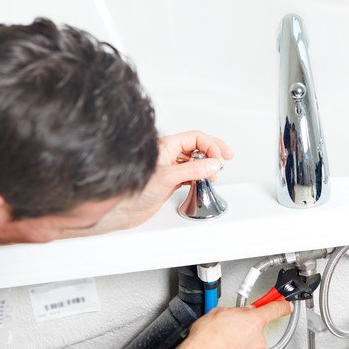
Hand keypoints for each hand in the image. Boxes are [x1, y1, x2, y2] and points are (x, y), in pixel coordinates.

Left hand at [99, 130, 233, 231]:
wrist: (122, 210)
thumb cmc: (134, 190)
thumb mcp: (168, 177)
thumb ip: (193, 169)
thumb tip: (212, 164)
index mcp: (167, 146)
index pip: (196, 138)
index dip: (211, 146)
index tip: (218, 160)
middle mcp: (168, 155)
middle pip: (197, 146)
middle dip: (213, 151)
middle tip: (226, 157)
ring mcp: (170, 168)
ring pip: (194, 160)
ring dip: (207, 165)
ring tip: (214, 174)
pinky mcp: (170, 181)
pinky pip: (190, 173)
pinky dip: (199, 175)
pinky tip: (203, 180)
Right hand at [170, 301, 291, 348]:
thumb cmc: (206, 339)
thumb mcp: (218, 312)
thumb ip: (234, 311)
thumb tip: (235, 313)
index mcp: (254, 321)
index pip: (275, 309)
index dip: (281, 305)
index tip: (285, 305)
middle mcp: (257, 339)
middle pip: (256, 329)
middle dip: (244, 328)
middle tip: (227, 327)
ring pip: (247, 345)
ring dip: (236, 343)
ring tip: (219, 342)